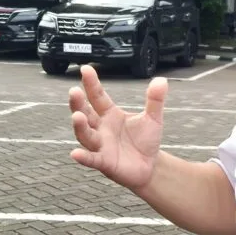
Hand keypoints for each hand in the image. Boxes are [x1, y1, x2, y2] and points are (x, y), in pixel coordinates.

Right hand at [69, 64, 167, 189]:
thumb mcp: (153, 118)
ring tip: (76, 116)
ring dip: (80, 126)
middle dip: (78, 103)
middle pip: (86, 113)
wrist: (151, 165)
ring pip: (86, 135)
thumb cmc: (146, 140)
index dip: (91, 83)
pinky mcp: (104, 162)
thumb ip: (155, 100)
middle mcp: (101, 128)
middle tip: (74, 91)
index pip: (98, 96)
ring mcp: (100, 145)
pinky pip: (92, 159)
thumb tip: (161, 80)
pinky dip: (84, 157)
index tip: (85, 69)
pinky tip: (75, 154)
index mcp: (110, 114)